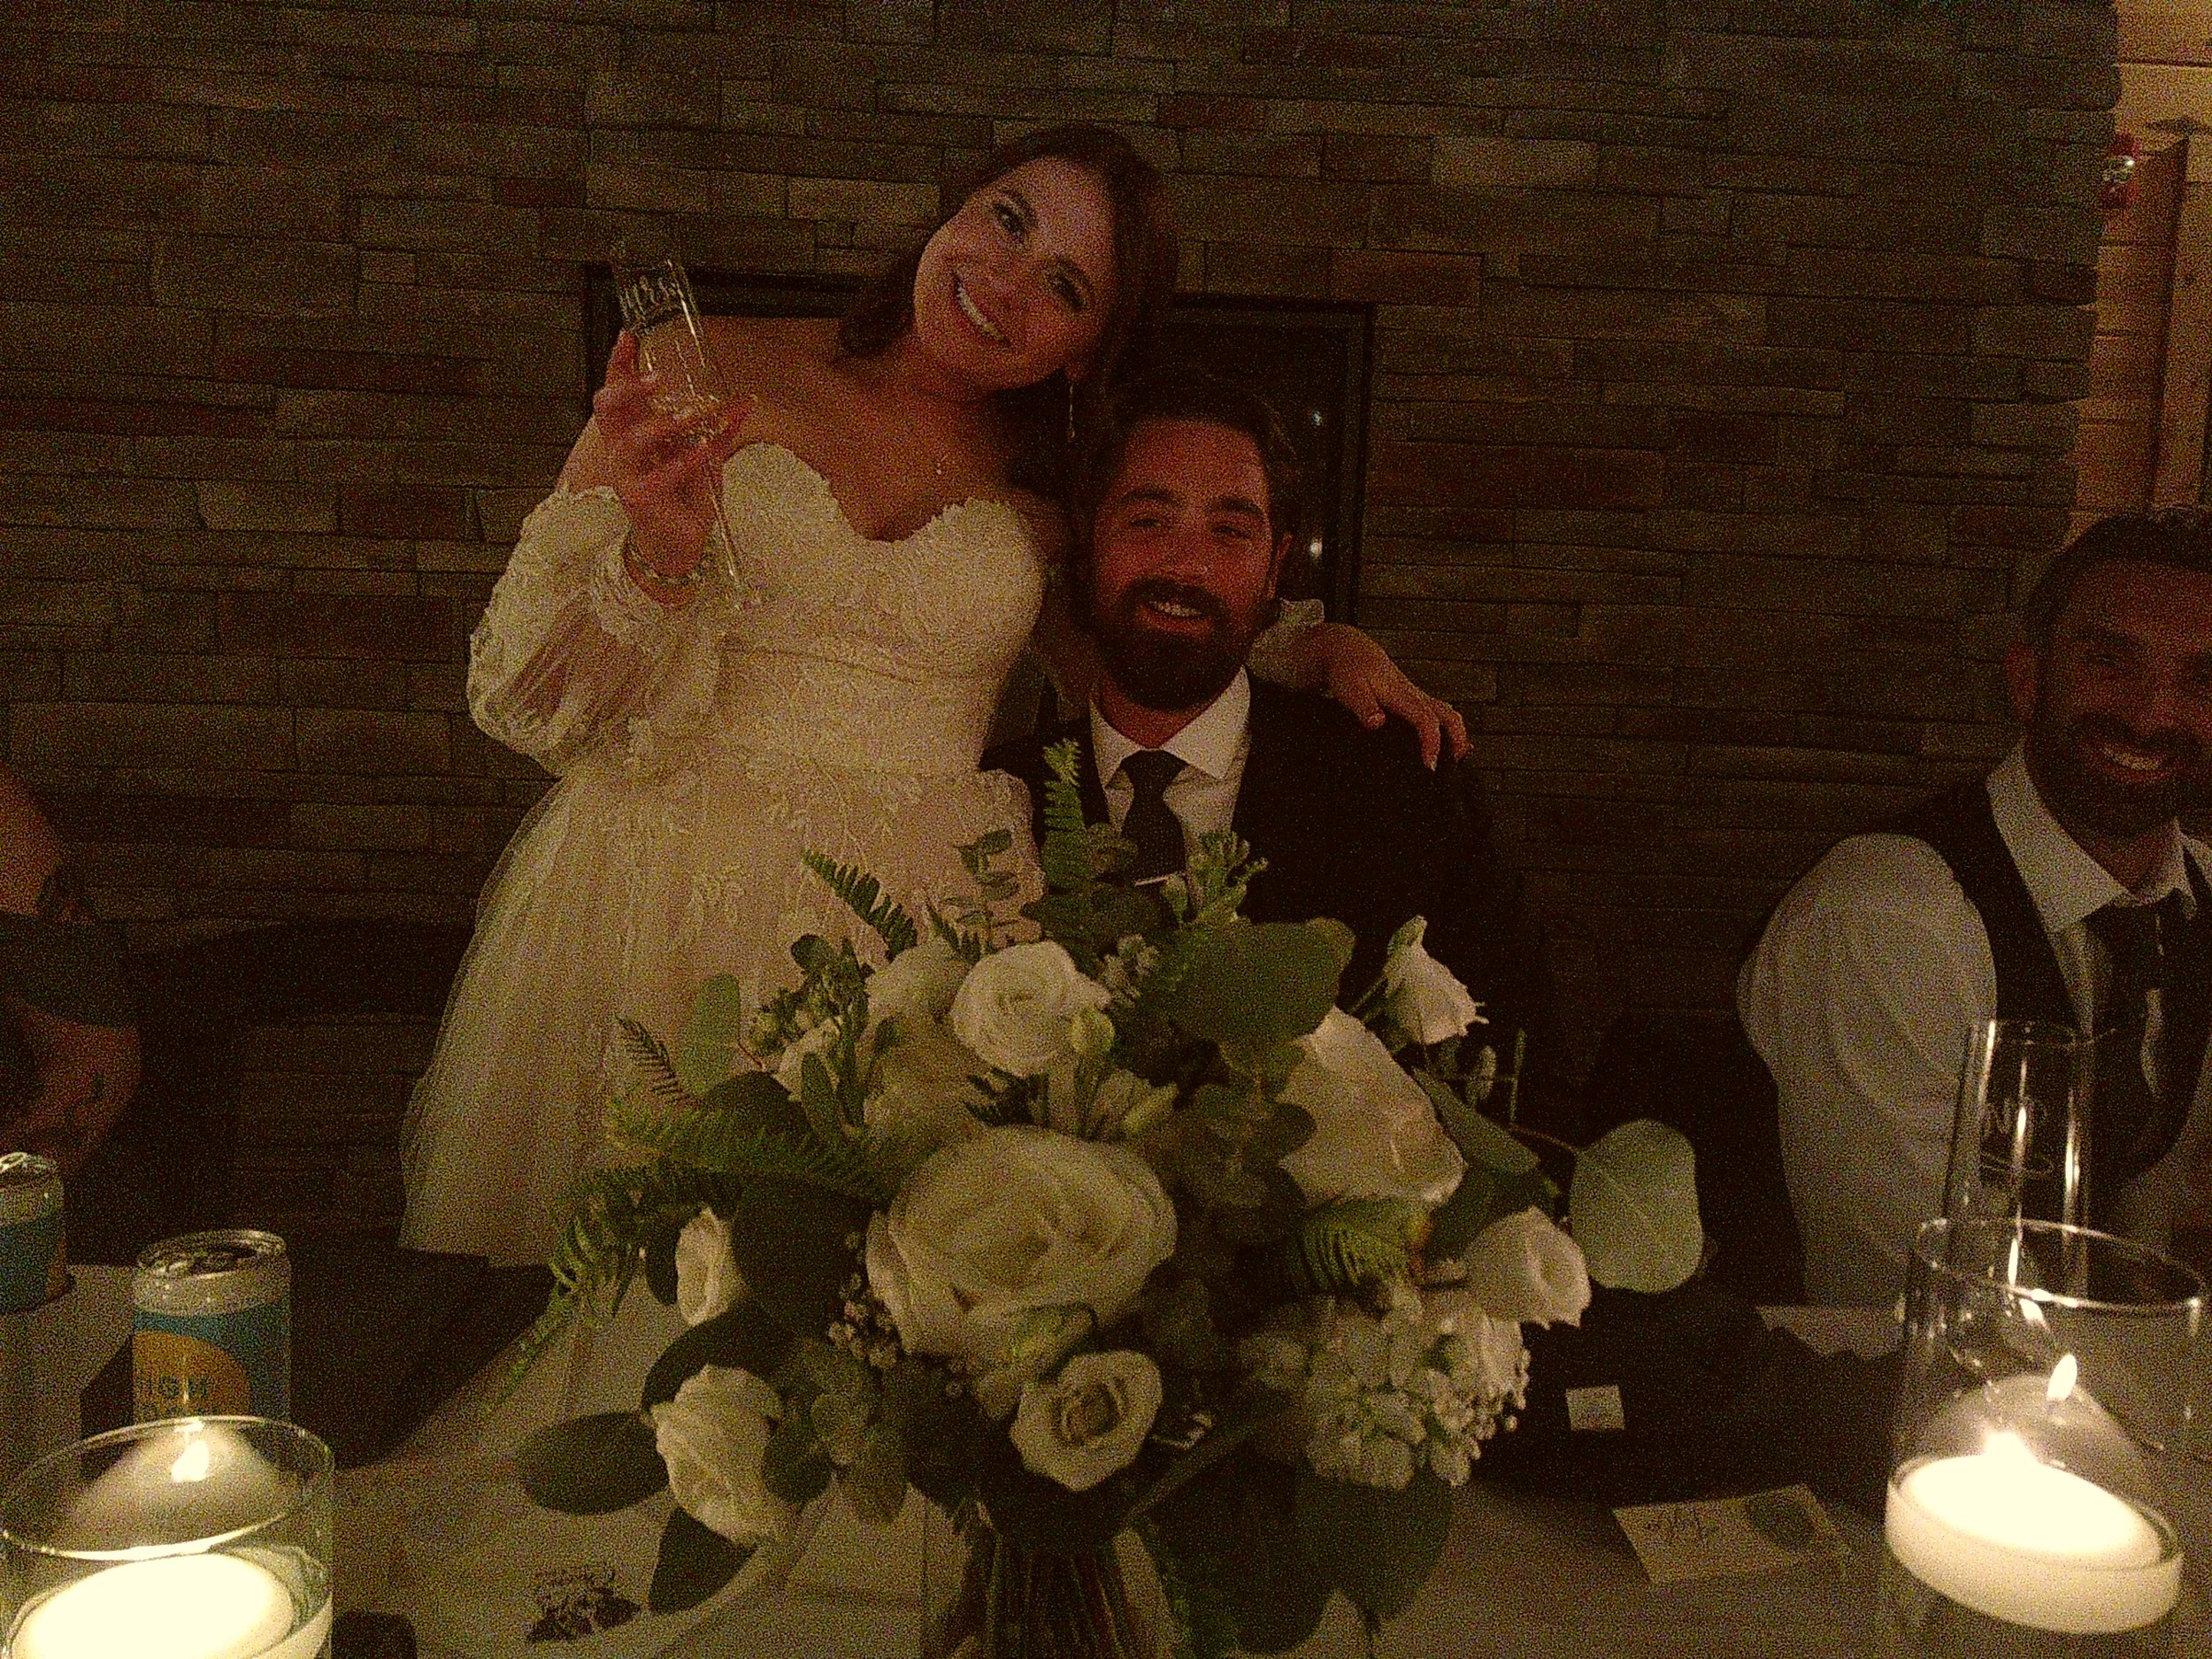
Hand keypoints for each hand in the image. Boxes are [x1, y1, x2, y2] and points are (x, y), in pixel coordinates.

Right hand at [591, 331, 750, 582]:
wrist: (680, 544)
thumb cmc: (685, 496)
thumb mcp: (703, 456)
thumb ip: (717, 429)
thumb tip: (743, 401)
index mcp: (632, 431)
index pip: (617, 391)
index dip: (619, 363)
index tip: (629, 336)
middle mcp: (622, 449)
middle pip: (606, 406)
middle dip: (628, 385)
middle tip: (658, 377)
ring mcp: (627, 474)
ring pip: (631, 440)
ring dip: (663, 423)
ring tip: (693, 415)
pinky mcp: (640, 498)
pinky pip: (660, 475)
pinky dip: (685, 461)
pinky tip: (705, 452)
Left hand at [1307, 623, 1469, 769]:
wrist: (1349, 651)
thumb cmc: (1349, 670)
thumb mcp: (1350, 690)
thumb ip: (1364, 708)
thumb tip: (1377, 722)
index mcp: (1401, 695)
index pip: (1425, 719)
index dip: (1432, 742)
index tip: (1429, 764)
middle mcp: (1414, 695)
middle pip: (1448, 715)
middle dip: (1457, 740)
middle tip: (1451, 766)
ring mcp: (1416, 696)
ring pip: (1447, 714)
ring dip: (1456, 735)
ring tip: (1453, 760)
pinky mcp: (1413, 699)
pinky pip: (1439, 713)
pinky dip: (1448, 729)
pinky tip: (1448, 744)